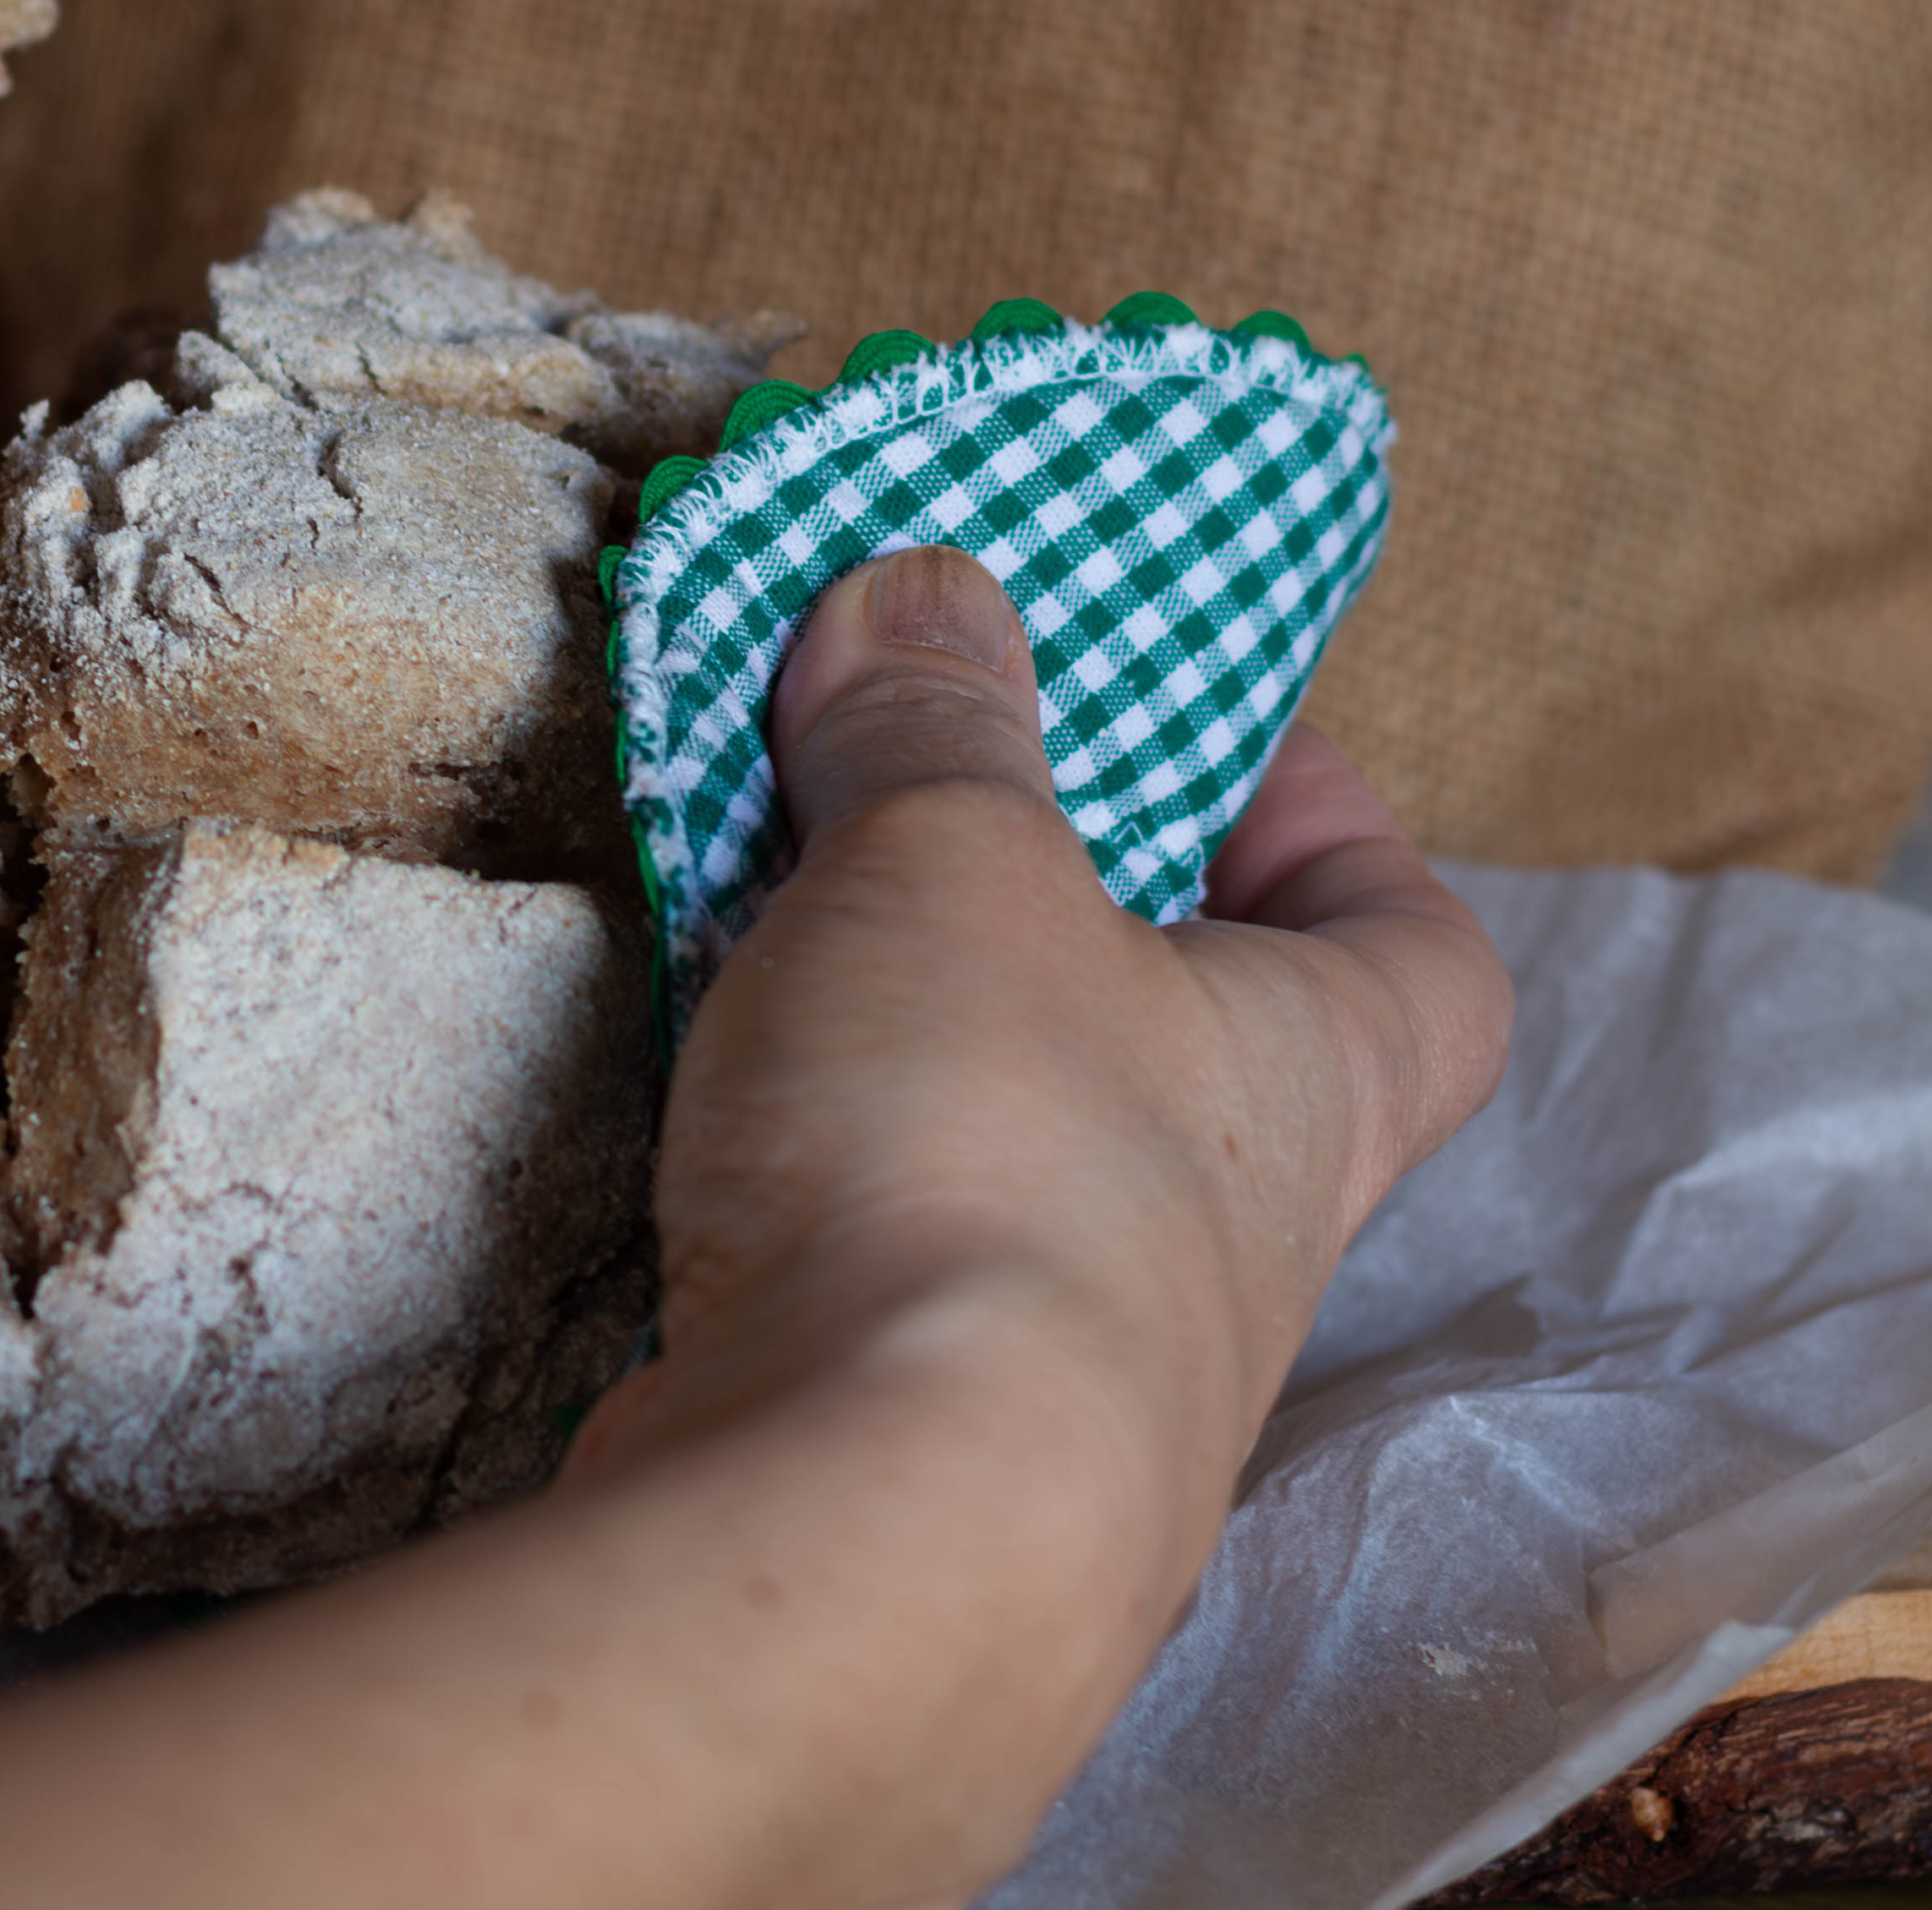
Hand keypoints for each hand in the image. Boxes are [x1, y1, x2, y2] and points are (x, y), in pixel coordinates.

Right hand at [577, 541, 1511, 1480]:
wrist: (864, 1530)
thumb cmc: (986, 1155)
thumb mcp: (954, 858)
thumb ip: (935, 723)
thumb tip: (919, 590)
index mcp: (1314, 1076)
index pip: (1419, 951)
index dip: (1334, 829)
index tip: (1204, 737)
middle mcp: (1224, 1235)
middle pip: (1192, 1048)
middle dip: (1061, 922)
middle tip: (925, 806)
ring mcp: (1062, 1362)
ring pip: (1014, 1152)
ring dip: (911, 1043)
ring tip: (768, 924)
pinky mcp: (901, 1441)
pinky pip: (875, 1248)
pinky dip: (808, 1159)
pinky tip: (700, 1100)